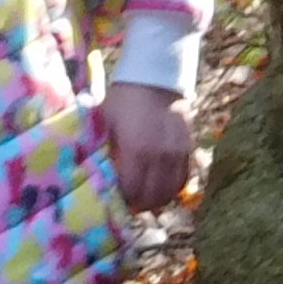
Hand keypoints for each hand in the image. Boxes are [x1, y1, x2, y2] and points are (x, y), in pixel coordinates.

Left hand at [102, 80, 195, 212]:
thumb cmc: (124, 100)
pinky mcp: (188, 150)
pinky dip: (171, 190)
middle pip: (152, 196)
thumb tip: (94, 177)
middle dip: (138, 205)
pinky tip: (160, 188)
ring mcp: (177, 153)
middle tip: (128, 204)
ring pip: (170, 192)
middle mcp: (160, 155)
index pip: (131, 190)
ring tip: (144, 199)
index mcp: (136, 149)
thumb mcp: (105, 122)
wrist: (156, 79)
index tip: (114, 199)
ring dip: (156, 201)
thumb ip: (101, 149)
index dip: (122, 199)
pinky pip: (182, 180)